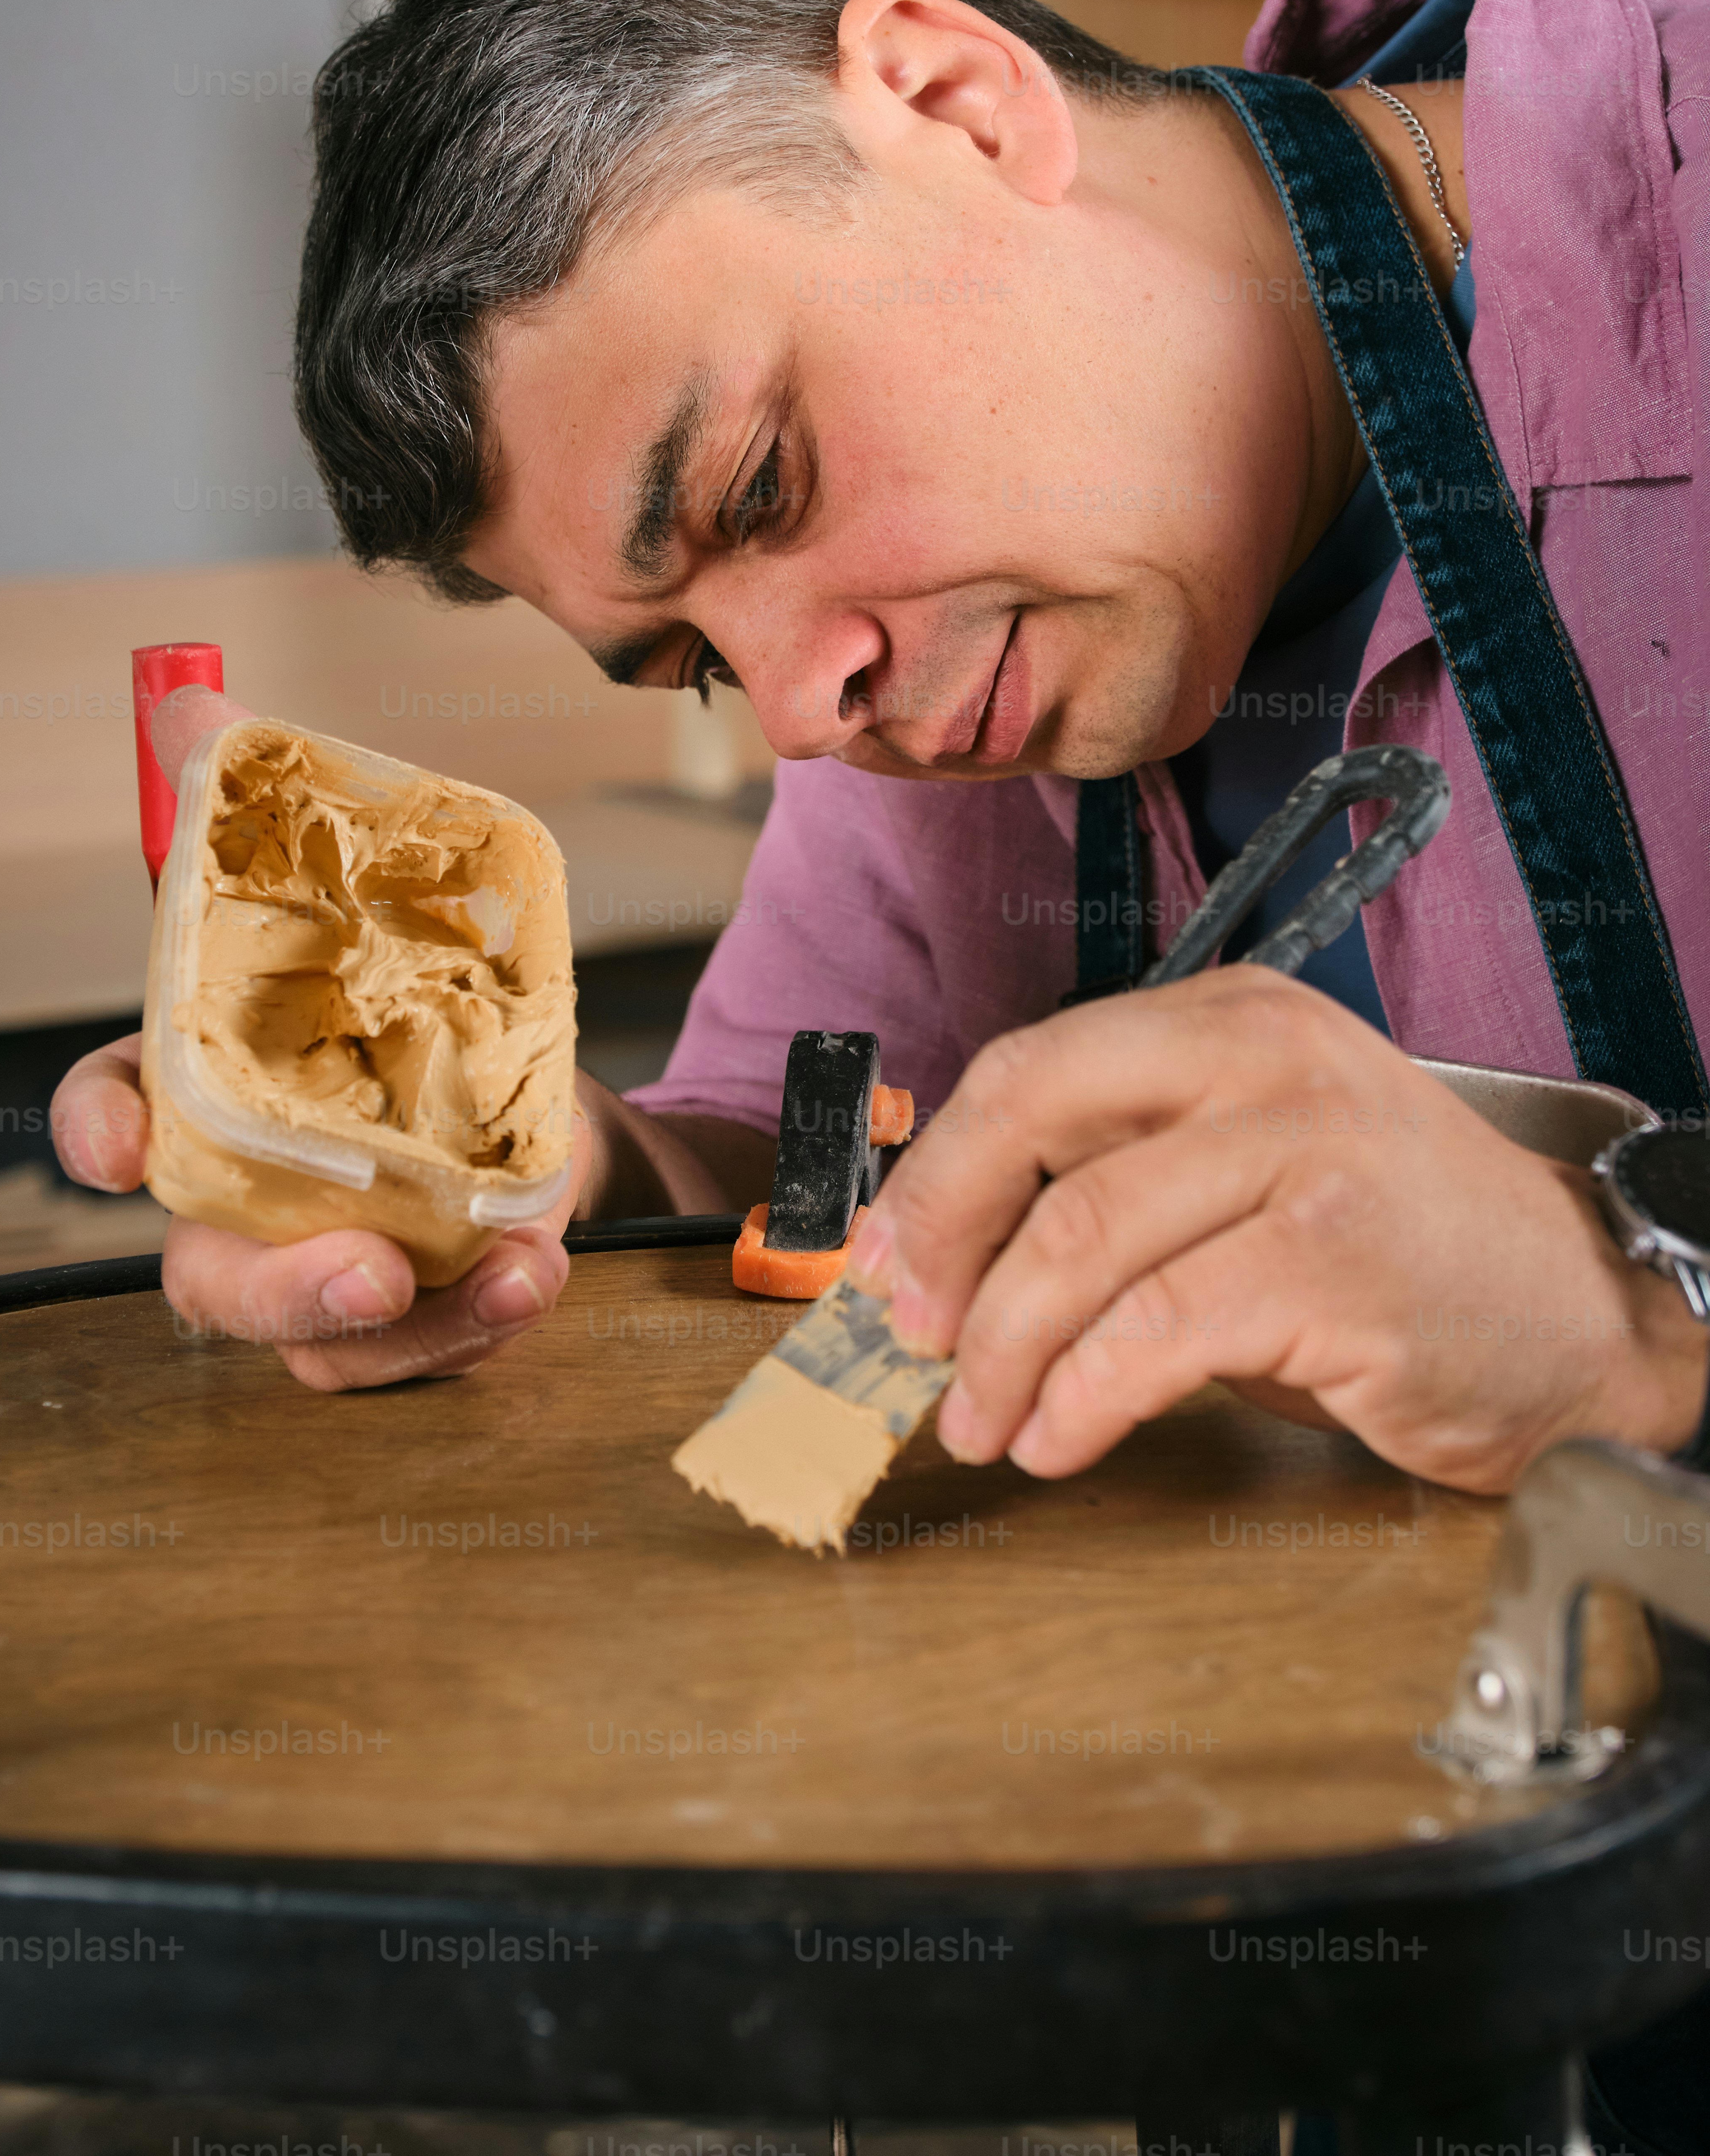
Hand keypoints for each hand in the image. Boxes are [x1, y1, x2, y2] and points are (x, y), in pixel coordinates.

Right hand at [49, 686, 586, 1389]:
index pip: (117, 1114)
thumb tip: (195, 700)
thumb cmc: (398, 988)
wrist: (521, 1070)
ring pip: (331, 1339)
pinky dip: (488, 1316)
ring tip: (511, 1274)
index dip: (99, 1129)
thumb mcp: (348, 891)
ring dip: (418, 1326)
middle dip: (277, 1289)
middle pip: (212, 1276)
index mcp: (211, 1093)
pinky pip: (431, 1348)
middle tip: (361, 1273)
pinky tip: (539, 1271)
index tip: (116, 1143)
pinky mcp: (423, 1303)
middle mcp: (257, 1197)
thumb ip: (257, 806)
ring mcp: (337, 1265)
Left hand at [848, 968, 1709, 1494]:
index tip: (880, 1259)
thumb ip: (1121, 1175)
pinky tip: (1058, 1436)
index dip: (934, 1171)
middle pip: (1036, 1123)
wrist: (1575, 1310)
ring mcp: (1302, 1154)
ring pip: (1082, 1239)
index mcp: (1229, 1020)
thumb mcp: (1247, 1167)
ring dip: (1003, 1347)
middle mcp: (1263, 1061)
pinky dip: (1082, 1395)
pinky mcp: (1331, 1263)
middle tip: (906, 1335)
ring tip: (979, 1419)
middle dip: (941, 1239)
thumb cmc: (1393, 1249)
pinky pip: (1156, 1330)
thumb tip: (949, 1249)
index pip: (1031, 1067)